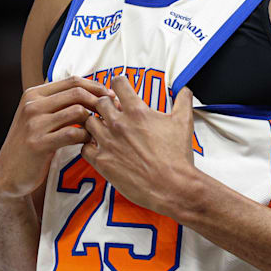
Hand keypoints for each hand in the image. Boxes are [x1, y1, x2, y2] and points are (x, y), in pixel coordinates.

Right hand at [0, 76, 114, 201]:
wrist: (9, 173)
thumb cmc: (31, 142)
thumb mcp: (38, 116)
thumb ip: (58, 102)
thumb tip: (92, 91)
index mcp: (34, 94)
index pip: (72, 81)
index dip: (95, 86)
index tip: (110, 96)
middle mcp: (32, 105)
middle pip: (77, 92)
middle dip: (100, 100)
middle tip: (113, 111)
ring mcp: (34, 124)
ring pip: (77, 111)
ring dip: (94, 120)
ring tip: (101, 129)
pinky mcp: (38, 144)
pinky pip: (72, 134)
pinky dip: (86, 137)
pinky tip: (89, 142)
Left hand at [82, 77, 196, 215]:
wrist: (172, 186)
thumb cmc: (177, 156)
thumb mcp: (184, 122)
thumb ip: (183, 101)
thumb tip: (186, 90)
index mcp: (137, 111)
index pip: (117, 84)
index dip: (118, 84)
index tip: (120, 88)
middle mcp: (118, 124)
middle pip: (99, 102)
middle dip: (106, 104)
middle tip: (113, 112)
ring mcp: (108, 142)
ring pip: (88, 122)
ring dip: (96, 123)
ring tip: (105, 130)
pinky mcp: (102, 161)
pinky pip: (84, 147)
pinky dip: (89, 145)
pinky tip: (99, 148)